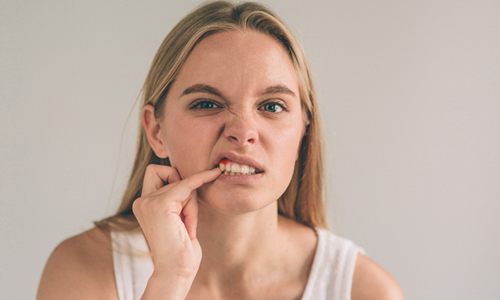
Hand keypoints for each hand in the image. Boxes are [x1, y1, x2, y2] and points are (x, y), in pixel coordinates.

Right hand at [132, 164, 220, 279]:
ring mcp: (148, 202)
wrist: (176, 270)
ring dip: (191, 204)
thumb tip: (189, 177)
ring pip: (181, 183)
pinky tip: (214, 174)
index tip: (194, 173)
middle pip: (170, 175)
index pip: (156, 172)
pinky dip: (201, 179)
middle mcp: (142, 202)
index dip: (173, 174)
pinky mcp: (161, 205)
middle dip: (185, 193)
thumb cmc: (181, 249)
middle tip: (186, 218)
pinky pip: (187, 184)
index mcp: (143, 204)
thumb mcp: (177, 217)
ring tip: (186, 227)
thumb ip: (176, 198)